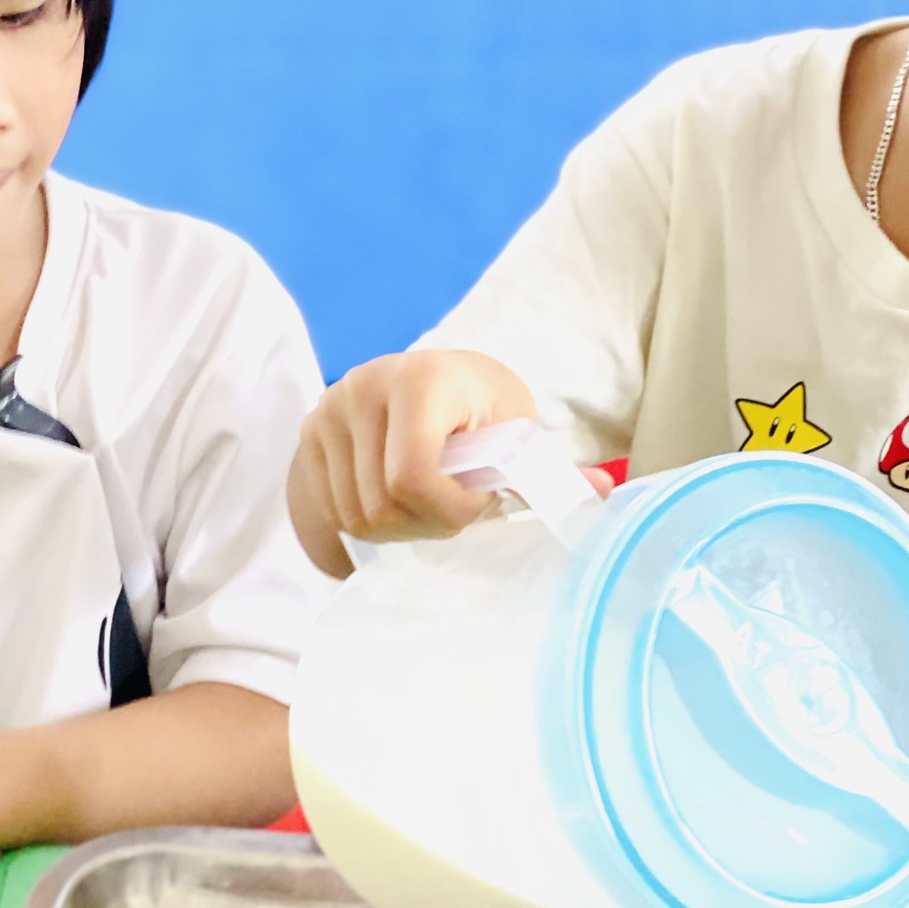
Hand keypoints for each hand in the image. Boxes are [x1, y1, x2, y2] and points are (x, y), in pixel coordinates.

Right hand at [287, 350, 540, 575]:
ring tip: (426, 503)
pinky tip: (394, 507)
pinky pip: (328, 514)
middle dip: (425, 523)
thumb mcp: (518, 428)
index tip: (477, 505)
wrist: (435, 380)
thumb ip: (547, 468)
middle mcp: (360, 389)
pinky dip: (364, 528)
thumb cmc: (484, 406)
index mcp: (418, 379)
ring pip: (352, 516)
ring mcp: (326, 414)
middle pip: (379, 506)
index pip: (411, 478)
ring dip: (396, 528)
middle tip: (454, 509)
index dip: (447, 511)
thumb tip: (602, 493)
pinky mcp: (307, 439)